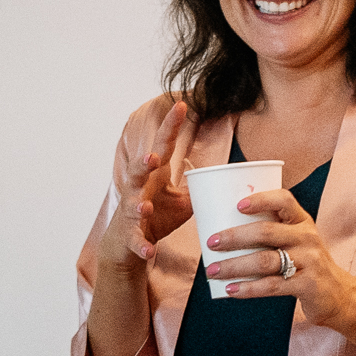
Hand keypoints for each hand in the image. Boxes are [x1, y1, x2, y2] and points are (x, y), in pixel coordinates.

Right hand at [100, 100, 196, 268]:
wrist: (126, 244)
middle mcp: (138, 189)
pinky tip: (149, 250)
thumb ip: (199, 186)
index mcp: (153, 175)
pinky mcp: (129, 235)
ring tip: (146, 206)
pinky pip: (135, 240)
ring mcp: (131, 212)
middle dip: (143, 163)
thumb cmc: (156, 216)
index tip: (180, 105)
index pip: (162, 146)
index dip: (170, 126)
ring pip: (132, 205)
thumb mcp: (182, 199)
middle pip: (138, 171)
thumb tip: (229, 176)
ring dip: (139, 205)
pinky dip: (141, 244)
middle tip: (153, 157)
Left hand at [204, 187, 355, 325]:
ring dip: (234, 266)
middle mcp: (307, 237)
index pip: (284, 200)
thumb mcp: (297, 241)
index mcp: (302, 221)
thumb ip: (272, 233)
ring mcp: (309, 261)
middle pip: (265, 232)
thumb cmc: (307, 264)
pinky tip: (231, 290)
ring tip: (213, 271)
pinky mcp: (307, 285)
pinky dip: (248, 288)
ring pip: (264, 260)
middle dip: (234, 237)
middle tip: (211, 243)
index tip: (237, 205)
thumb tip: (224, 232)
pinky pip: (271, 286)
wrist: (339, 294)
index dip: (260, 199)